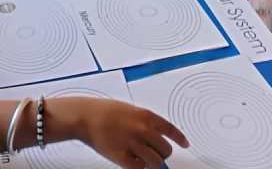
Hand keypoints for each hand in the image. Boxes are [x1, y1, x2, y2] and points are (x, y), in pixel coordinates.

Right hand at [69, 98, 187, 168]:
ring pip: (156, 162)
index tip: (185, 144)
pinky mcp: (123, 158)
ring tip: (145, 160)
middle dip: (162, 153)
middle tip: (156, 153)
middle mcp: (143, 130)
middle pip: (165, 149)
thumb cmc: (105, 111)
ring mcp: (134, 144)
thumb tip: (156, 134)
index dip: (179, 138)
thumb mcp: (130, 109)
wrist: (86, 117)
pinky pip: (140, 168)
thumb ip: (144, 121)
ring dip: (153, 163)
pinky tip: (134, 162)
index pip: (170, 129)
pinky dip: (140, 167)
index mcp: (145, 116)